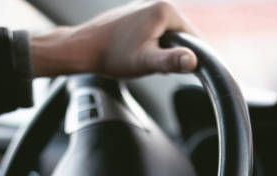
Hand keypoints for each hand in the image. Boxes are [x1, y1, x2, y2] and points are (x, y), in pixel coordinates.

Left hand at [31, 1, 196, 77]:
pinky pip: (151, 31)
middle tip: (149, 64)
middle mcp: (156, 2)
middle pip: (179, 36)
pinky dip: (147, 44)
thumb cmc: (112, 55)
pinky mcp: (134, 14)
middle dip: (169, 53)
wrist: (83, 49)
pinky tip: (132, 51)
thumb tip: (193, 61)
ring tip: (138, 57)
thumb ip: (171, 61)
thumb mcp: (146, 62)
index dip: (184, 57)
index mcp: (165, 9)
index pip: (193, 38)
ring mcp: (143, 6)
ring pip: (164, 35)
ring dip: (158, 50)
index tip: (165, 67)